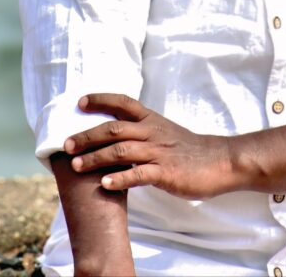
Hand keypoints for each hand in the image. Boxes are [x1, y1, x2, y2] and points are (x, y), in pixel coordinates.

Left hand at [64, 93, 233, 198]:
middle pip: (114, 129)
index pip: (123, 103)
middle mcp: (152, 132)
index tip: (79, 102)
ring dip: (96, 158)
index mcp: (152, 120)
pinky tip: (104, 184)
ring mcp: (159, 152)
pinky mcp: (166, 172)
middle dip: (87, 136)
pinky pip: (139, 174)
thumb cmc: (190, 149)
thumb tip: (116, 135)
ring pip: (121, 151)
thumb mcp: (165, 132)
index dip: (101, 100)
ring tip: (77, 166)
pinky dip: (120, 179)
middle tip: (65, 144)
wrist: (220, 161)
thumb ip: (142, 131)